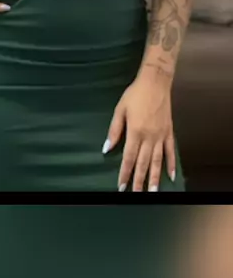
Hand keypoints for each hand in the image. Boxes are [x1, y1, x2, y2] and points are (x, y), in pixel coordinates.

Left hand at [102, 76, 175, 191]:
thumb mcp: (120, 110)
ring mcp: (160, 136)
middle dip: (139, 180)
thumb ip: (114, 130)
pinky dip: (171, 164)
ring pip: (157, 161)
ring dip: (155, 178)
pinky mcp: (169, 132)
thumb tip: (106, 148)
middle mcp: (149, 137)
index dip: (124, 173)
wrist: (155, 82)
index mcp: (135, 132)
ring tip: (153, 192)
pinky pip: (170, 151)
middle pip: (143, 163)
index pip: (128, 158)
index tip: (121, 186)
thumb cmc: (135, 94)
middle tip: (136, 195)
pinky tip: (171, 176)